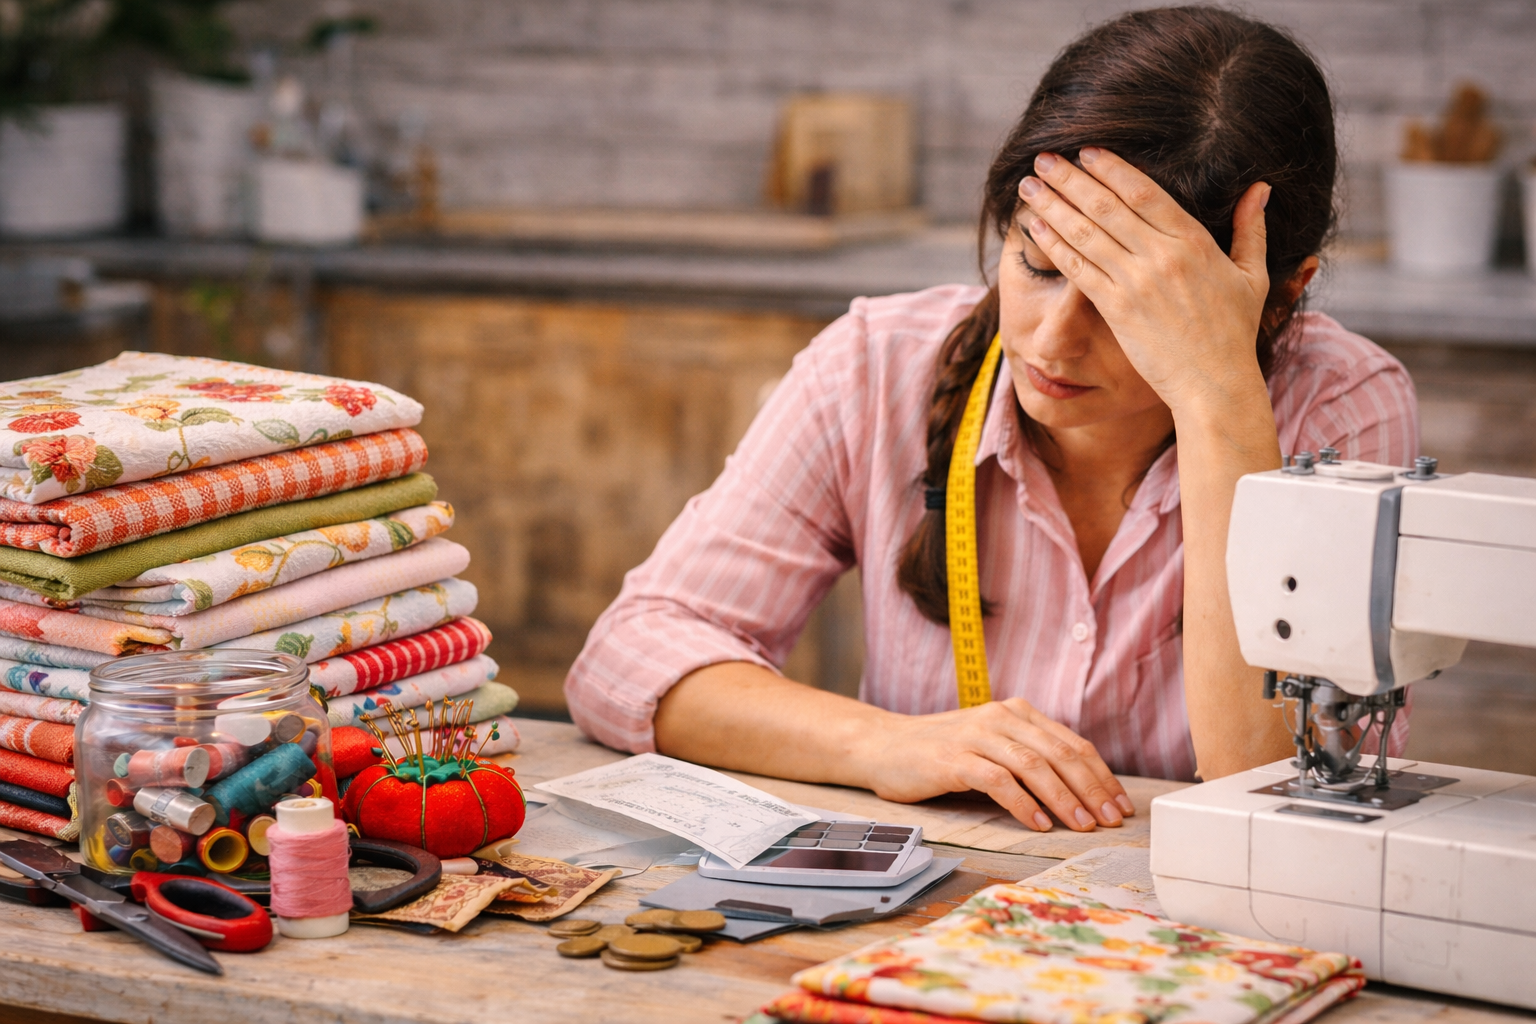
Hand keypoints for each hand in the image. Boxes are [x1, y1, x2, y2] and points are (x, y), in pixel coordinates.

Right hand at [856, 698, 1134, 831]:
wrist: (882, 746)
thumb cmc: (940, 753)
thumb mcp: (991, 746)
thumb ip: (1028, 758)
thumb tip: (1080, 793)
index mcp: (1016, 712)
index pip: (1071, 743)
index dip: (1101, 775)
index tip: (1120, 805)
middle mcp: (1000, 718)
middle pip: (1059, 753)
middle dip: (1091, 789)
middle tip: (1110, 820)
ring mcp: (976, 736)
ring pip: (1033, 765)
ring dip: (1063, 798)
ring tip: (1081, 825)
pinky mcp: (952, 759)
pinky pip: (997, 781)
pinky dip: (1022, 803)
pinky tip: (1038, 823)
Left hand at [1019, 148, 1271, 412]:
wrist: (1214, 384)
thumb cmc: (1234, 333)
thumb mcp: (1252, 275)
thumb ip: (1252, 229)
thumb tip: (1260, 189)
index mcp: (1194, 241)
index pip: (1144, 192)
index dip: (1111, 168)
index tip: (1086, 151)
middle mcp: (1162, 256)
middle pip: (1106, 205)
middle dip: (1070, 178)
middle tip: (1042, 158)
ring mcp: (1136, 283)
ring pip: (1086, 233)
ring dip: (1053, 205)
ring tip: (1028, 186)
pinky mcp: (1116, 310)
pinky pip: (1078, 269)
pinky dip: (1054, 245)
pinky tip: (1035, 227)